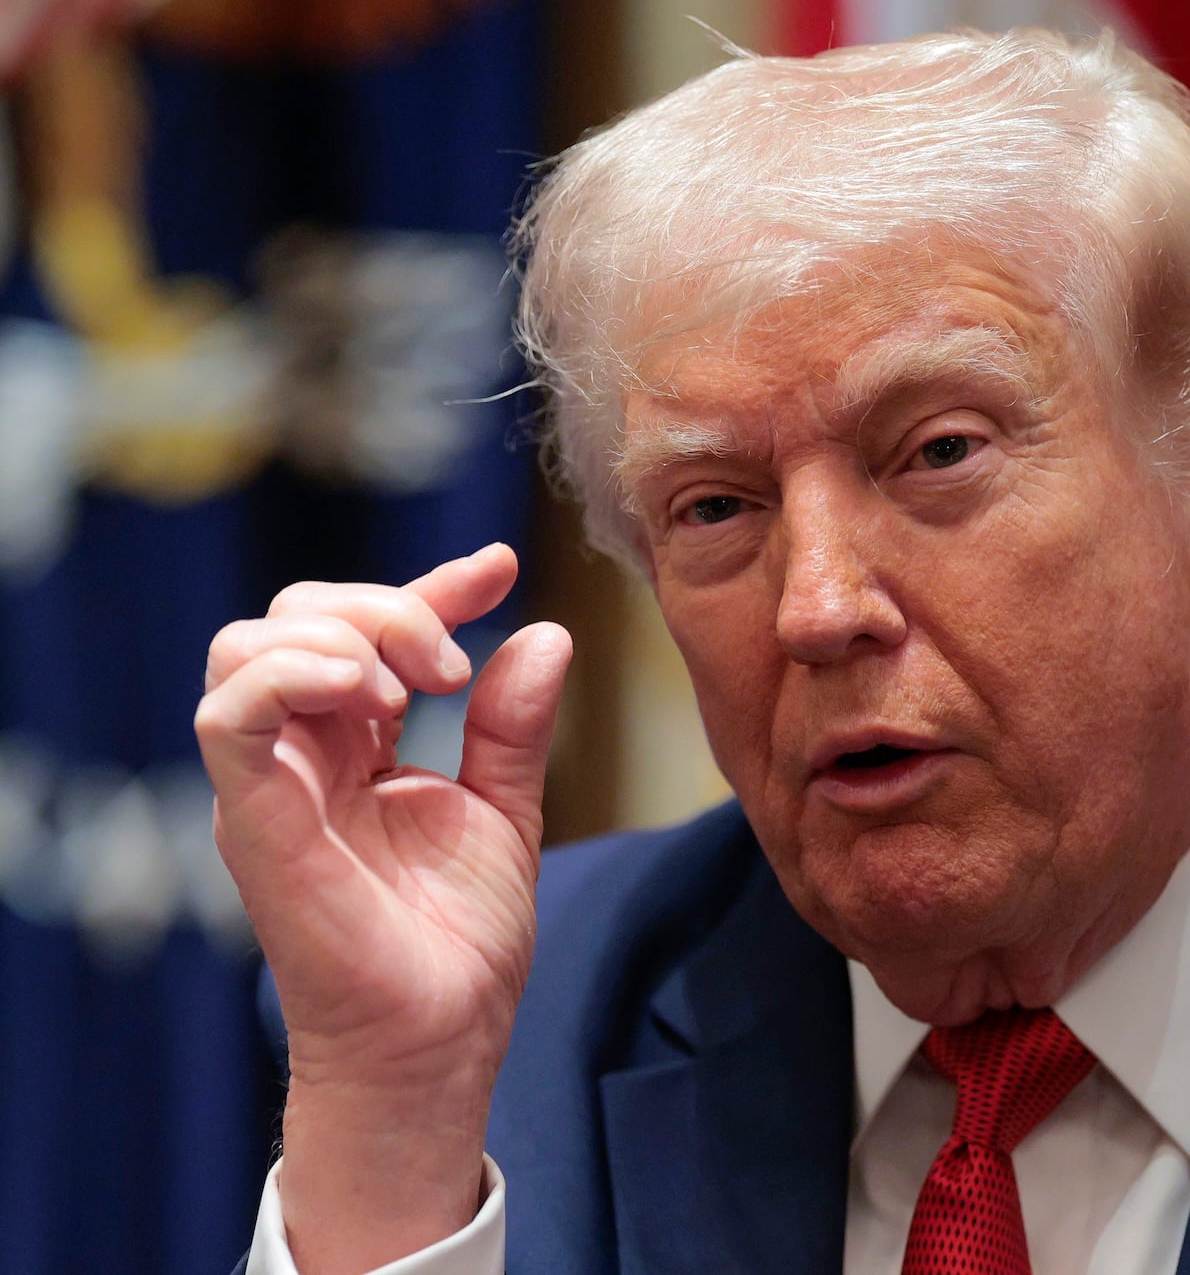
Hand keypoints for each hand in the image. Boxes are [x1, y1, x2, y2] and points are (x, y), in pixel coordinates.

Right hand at [195, 544, 571, 1271]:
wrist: (442, 1037)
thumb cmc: (460, 942)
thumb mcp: (503, 809)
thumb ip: (511, 724)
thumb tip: (545, 633)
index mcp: (356, 748)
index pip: (368, 632)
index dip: (431, 586)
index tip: (502, 567)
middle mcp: (303, 756)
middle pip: (295, 618)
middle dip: (384, 605)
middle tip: (452, 661)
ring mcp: (271, 785)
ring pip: (246, 647)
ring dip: (338, 634)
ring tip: (411, 684)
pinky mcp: (255, 820)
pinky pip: (228, 717)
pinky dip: (289, 675)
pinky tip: (368, 696)